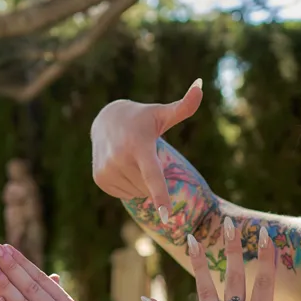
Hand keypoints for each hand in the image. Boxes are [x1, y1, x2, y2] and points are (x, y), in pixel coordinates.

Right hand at [90, 80, 203, 218]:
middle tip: (144, 154)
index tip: (167, 216)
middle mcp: (120, 159)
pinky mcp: (100, 179)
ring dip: (141, 182)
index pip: (152, 176)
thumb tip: (201, 84)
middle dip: (152, 177)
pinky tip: (123, 166)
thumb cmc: (143, 118)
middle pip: (148, 187)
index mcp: (139, 146)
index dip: (161, 196)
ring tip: (132, 159)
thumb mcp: (163, 113)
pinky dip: (129, 185)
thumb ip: (184, 106)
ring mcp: (107, 170)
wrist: (106, 120)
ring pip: (138, 193)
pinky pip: (125, 194)